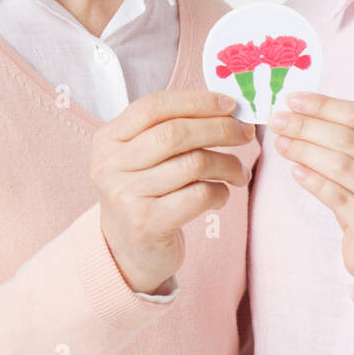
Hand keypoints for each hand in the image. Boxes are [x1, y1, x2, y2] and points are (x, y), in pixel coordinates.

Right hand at [90, 89, 254, 293]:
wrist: (127, 253)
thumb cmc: (145, 197)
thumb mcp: (142, 159)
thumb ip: (170, 130)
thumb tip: (225, 108)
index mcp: (108, 140)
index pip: (153, 106)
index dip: (196, 101)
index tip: (229, 104)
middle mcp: (110, 165)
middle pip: (175, 133)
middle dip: (219, 129)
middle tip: (245, 133)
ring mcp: (126, 195)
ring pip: (193, 164)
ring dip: (227, 164)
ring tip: (238, 173)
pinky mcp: (147, 224)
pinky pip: (199, 196)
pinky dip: (220, 192)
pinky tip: (221, 195)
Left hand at [269, 91, 353, 316]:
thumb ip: (346, 139)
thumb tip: (297, 111)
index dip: (324, 106)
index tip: (292, 100)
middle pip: (349, 140)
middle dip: (308, 127)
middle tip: (277, 122)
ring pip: (341, 166)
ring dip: (305, 151)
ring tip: (281, 144)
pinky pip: (337, 197)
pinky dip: (312, 181)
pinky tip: (295, 170)